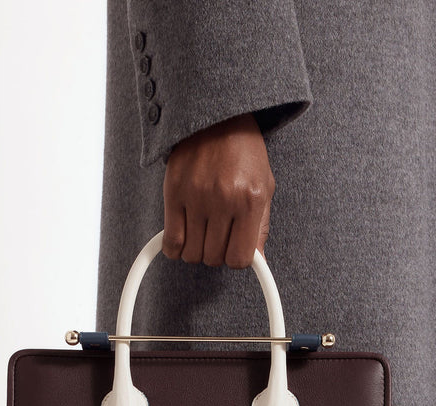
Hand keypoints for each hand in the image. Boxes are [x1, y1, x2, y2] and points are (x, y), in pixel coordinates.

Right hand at [161, 112, 274, 268]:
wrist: (217, 115)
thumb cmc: (244, 152)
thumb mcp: (264, 187)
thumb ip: (261, 227)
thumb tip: (257, 260)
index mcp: (249, 200)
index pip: (239, 258)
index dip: (237, 259)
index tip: (234, 250)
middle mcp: (223, 200)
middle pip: (214, 258)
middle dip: (216, 253)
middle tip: (218, 236)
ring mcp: (196, 197)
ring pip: (192, 254)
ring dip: (197, 250)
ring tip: (202, 233)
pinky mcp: (173, 192)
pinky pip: (171, 241)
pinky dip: (175, 248)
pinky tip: (183, 236)